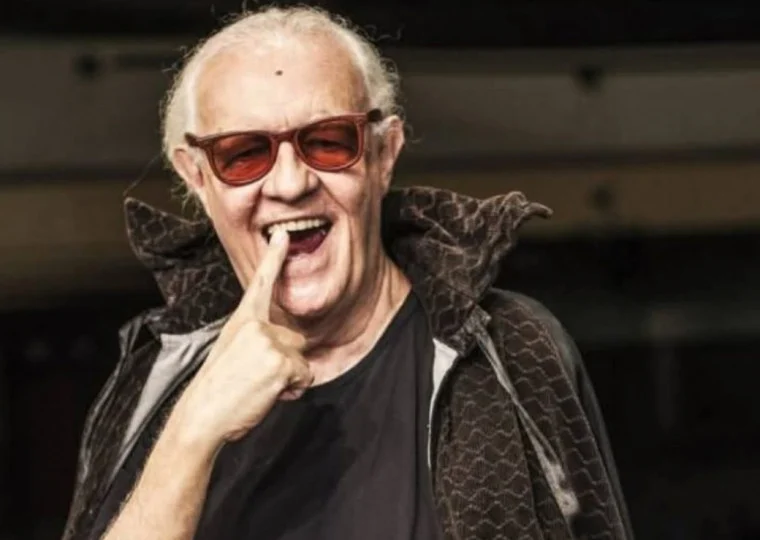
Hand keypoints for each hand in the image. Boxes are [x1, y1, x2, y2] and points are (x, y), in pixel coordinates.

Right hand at [172, 230, 312, 447]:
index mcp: (242, 320)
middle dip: (287, 362)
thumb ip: (258, 342)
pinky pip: (306, 375)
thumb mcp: (233, 353)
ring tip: (259, 387)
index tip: (282, 234)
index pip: (261, 283)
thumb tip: (289, 356)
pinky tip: (267, 393)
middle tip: (257, 378)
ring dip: (289, 378)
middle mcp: (256, 324)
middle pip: (296, 339)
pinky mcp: (281, 362)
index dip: (274, 256)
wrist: (201, 415)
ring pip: (302, 359)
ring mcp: (269, 342)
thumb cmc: (217, 390)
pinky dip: (293, 389)